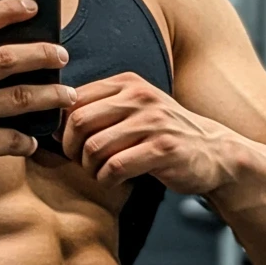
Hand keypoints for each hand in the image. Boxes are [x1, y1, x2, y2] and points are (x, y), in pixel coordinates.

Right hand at [0, 0, 76, 206]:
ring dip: (51, 95)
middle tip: (61, 54)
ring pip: (21, 98)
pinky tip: (31, 140)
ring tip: (66, 95)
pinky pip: (14, 139)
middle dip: (42, 53)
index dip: (5, 9)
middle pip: (7, 58)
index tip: (29, 6)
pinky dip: (28, 140)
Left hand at [52, 71, 241, 192]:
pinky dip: (106, 179)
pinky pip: (116, 167)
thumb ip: (99, 109)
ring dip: (89, 167)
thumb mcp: (134, 110)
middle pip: (78, 122)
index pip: (74, 100)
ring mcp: (153, 122)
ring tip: (99, 172)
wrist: (215, 152)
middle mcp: (140, 97)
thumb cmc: (163, 134)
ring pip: (94, 147)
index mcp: (127, 83)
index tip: (68, 144)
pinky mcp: (164, 149)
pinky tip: (114, 180)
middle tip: (81, 162)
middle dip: (71, 149)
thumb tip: (51, 121)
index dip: (62, 127)